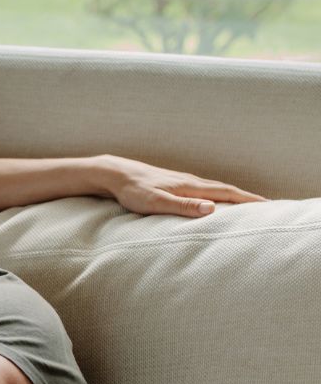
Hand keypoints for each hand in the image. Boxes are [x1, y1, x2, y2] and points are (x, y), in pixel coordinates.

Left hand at [100, 155, 263, 216]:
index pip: (226, 193)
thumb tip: (211, 209)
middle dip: (247, 198)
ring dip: (234, 195)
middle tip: (268, 206)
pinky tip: (216, 200)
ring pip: (215, 188)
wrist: (115, 174)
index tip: (268, 206)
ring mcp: (183, 181)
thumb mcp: (156, 202)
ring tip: (248, 204)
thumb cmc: (133, 191)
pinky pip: (203, 189)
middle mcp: (190, 181)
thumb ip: (183, 207)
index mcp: (190, 187)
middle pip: (225, 189)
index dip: (248, 200)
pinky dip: (217, 195)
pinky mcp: (174, 183)